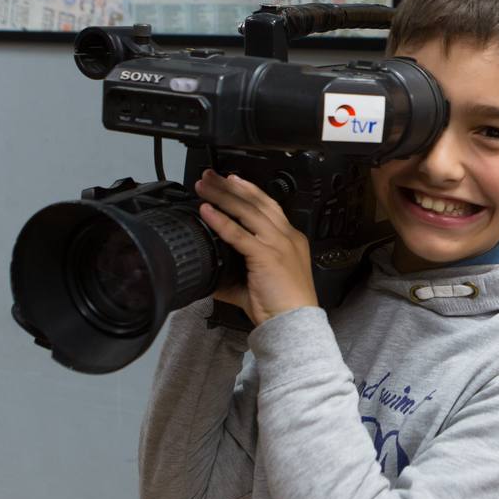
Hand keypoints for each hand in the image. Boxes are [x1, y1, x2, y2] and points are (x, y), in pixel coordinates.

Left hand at [194, 170, 316, 326]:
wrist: (294, 323)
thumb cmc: (282, 306)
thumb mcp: (258, 283)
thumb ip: (233, 274)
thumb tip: (210, 272)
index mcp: (290, 240)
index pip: (269, 207)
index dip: (249, 191)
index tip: (232, 181)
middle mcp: (287, 237)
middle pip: (257, 202)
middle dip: (232, 186)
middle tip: (211, 175)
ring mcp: (278, 244)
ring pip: (248, 211)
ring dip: (223, 196)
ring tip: (204, 186)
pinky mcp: (267, 255)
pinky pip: (239, 233)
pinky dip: (221, 220)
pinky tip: (206, 210)